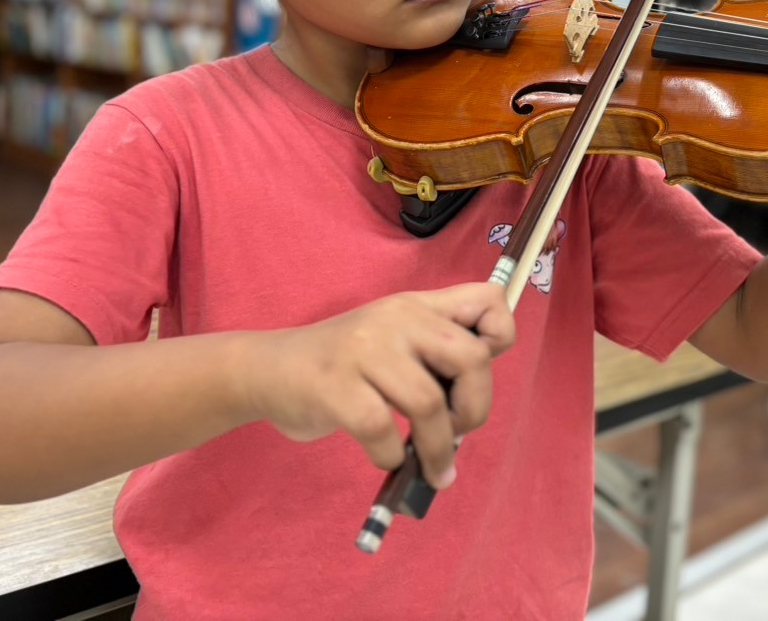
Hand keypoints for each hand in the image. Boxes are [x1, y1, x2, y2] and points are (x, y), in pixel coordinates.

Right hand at [238, 283, 515, 487]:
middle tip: (458, 431)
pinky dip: (390, 455)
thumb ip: (434, 353)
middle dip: (475, 407)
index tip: (478, 375)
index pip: (487, 298)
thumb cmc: (342, 365)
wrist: (267, 369)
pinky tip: (386, 459)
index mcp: (417, 306)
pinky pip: (381, 428)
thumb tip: (475, 404)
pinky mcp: (335, 385)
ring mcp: (364, 349)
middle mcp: (396, 318)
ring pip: (427, 402)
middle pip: (470, 357)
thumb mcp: (392, 340)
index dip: (500, 336)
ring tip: (432, 468)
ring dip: (437, 449)